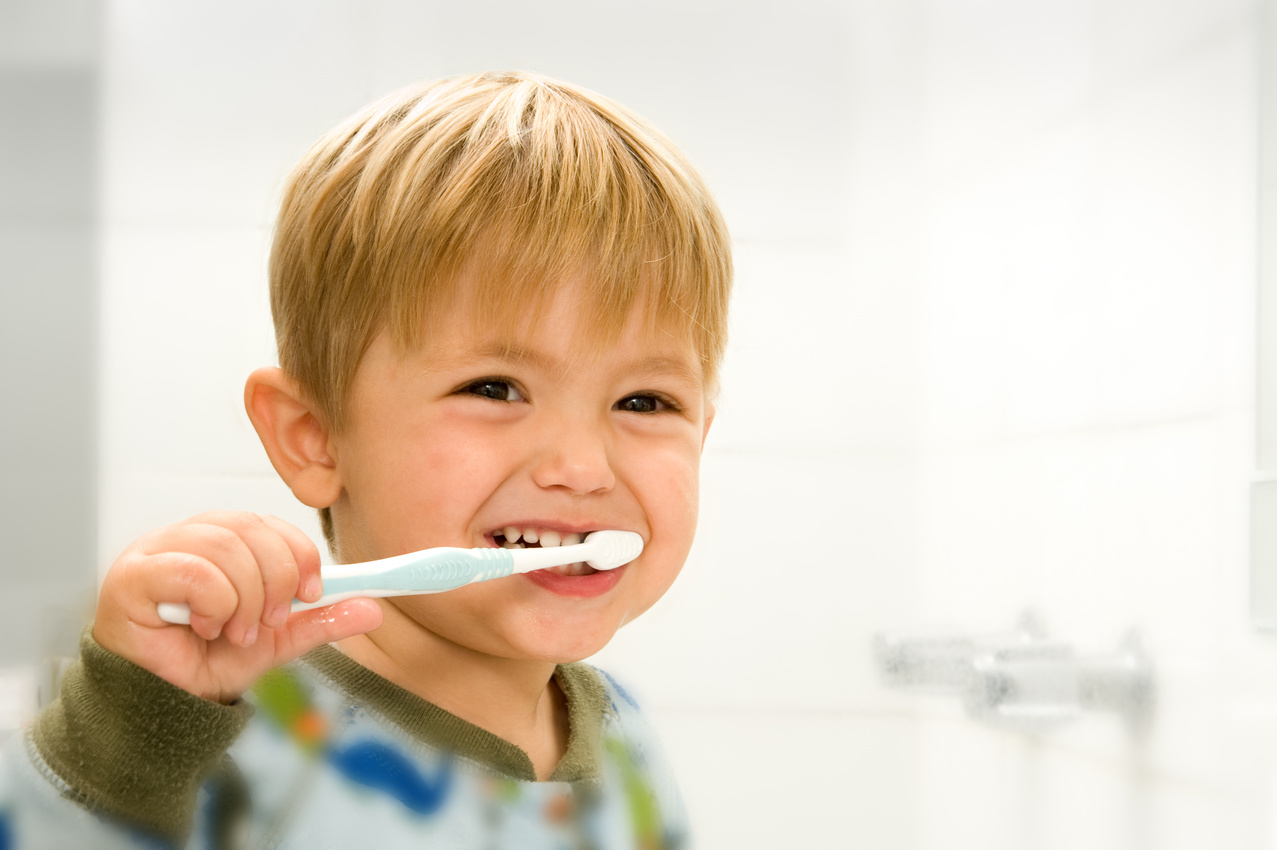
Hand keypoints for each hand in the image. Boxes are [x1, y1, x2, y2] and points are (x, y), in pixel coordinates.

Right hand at [93, 511, 381, 703]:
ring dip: (246, 598)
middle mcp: (188, 536)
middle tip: (270, 621)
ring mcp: (156, 550)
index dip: (299, 553)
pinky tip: (203, 627)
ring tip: (235, 632)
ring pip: (226, 547)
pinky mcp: (132, 575)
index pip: (269, 524)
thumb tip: (373, 609)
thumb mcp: (275, 640)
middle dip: (277, 580)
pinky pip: (194, 571)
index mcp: (221, 540)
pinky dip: (215, 604)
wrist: (162, 704)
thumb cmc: (206, 661)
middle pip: (251, 529)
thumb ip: (319, 619)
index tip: (312, 593)